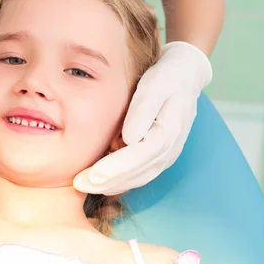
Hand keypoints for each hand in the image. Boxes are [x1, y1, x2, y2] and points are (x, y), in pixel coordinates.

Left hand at [73, 42, 212, 194]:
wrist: (184, 77)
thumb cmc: (166, 78)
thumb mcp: (155, 85)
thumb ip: (143, 110)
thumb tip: (129, 138)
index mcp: (169, 132)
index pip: (140, 156)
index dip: (115, 168)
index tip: (93, 175)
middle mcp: (169, 150)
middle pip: (137, 174)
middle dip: (107, 182)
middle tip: (79, 184)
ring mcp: (165, 157)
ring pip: (137, 179)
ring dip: (110, 186)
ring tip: (83, 185)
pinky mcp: (157, 158)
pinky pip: (137, 175)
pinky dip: (118, 181)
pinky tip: (97, 180)